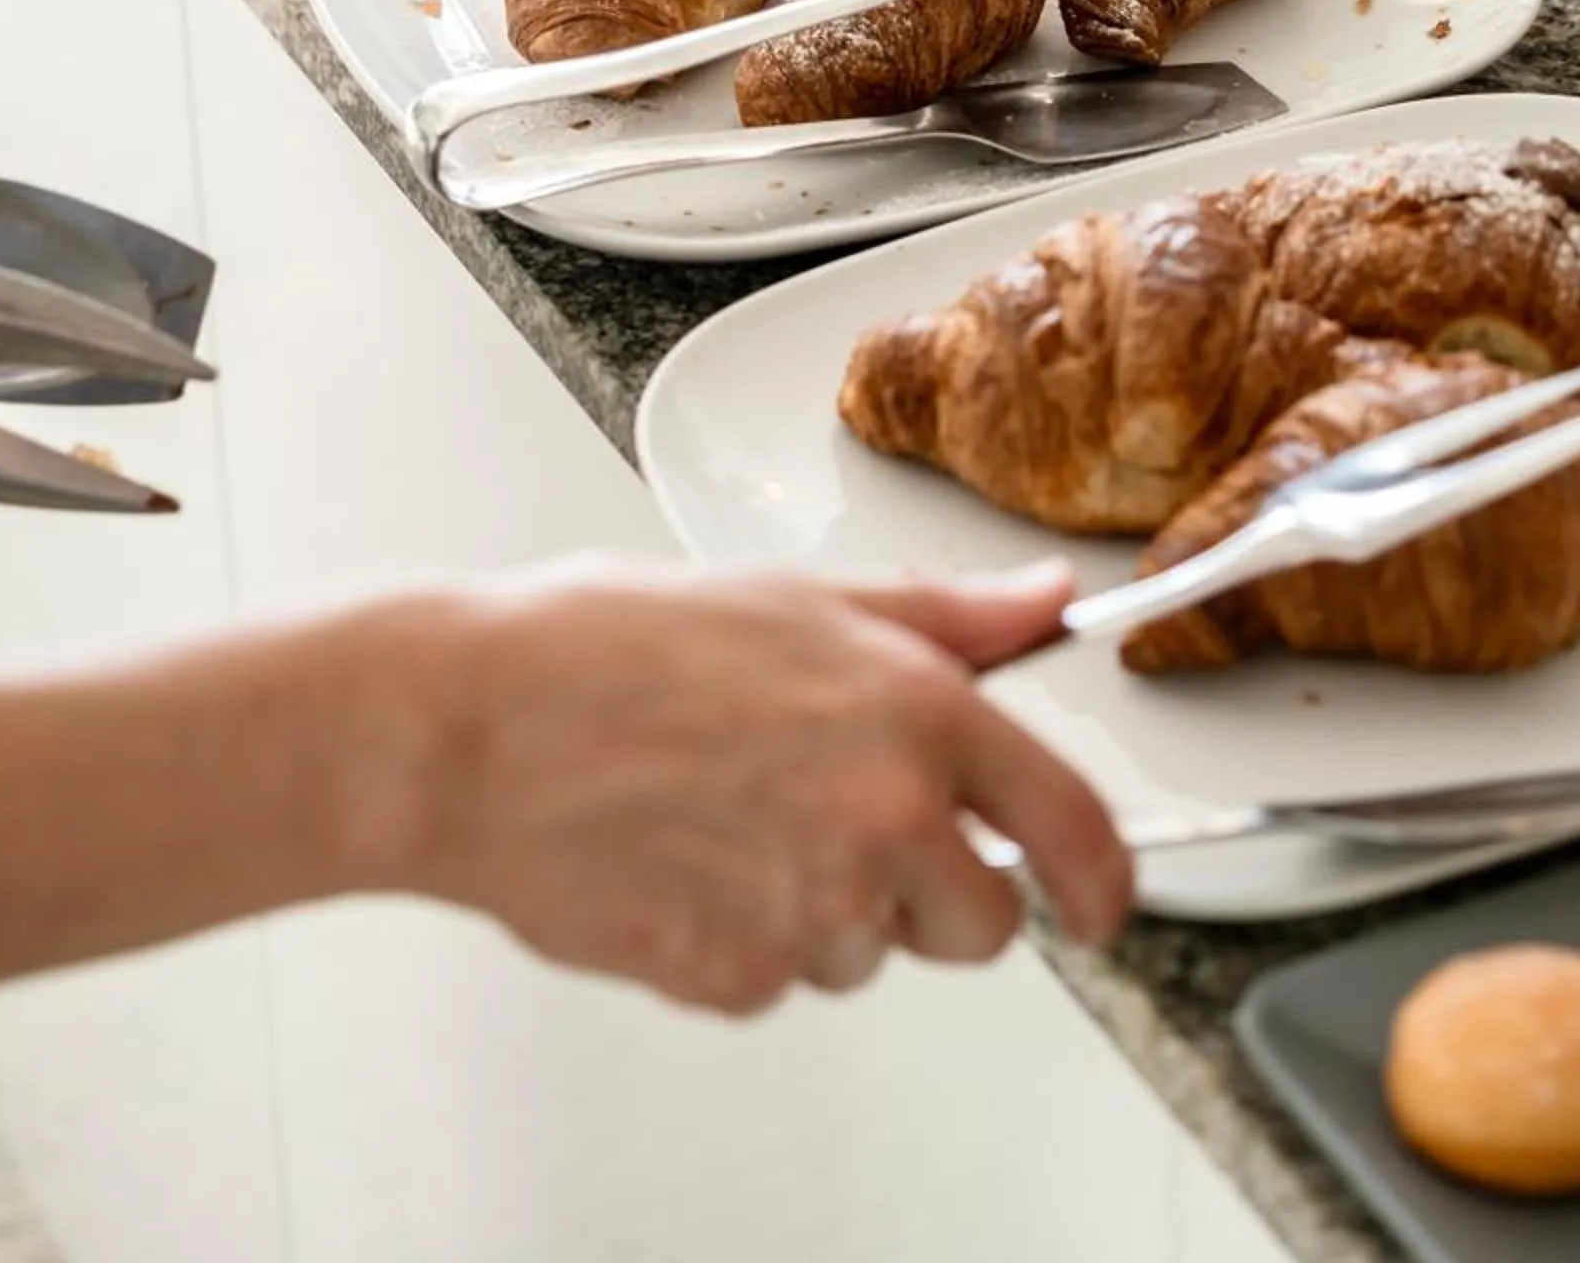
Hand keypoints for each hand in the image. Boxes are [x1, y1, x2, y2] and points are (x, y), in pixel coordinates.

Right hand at [389, 560, 1130, 1014]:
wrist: (474, 730)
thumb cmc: (611, 647)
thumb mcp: (800, 597)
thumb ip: (948, 619)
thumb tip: (1044, 604)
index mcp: (916, 715)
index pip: (1072, 826)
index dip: (1106, 877)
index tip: (1104, 897)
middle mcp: (882, 820)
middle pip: (983, 925)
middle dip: (938, 893)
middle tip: (852, 825)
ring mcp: (809, 910)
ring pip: (872, 952)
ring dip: (827, 907)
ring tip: (730, 814)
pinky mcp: (734, 979)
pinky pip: (779, 981)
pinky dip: (745, 939)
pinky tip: (685, 859)